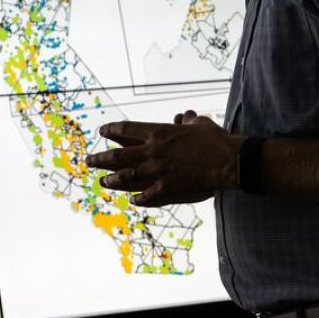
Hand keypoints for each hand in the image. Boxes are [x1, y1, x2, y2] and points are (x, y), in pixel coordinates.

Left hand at [85, 111, 240, 205]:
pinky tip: (133, 200)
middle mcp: (153, 153)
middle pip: (118, 156)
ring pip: (127, 177)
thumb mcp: (199, 124)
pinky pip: (147, 196)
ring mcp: (158, 172)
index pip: (126, 130)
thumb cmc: (216, 140)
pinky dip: (139, 199)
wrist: (229, 162)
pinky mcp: (168, 189)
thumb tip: (182, 117)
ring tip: (103, 181)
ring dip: (113, 180)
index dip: (111, 130)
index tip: (102, 131)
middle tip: (89, 160)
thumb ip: (187, 121)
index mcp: (158, 133)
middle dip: (100, 159)